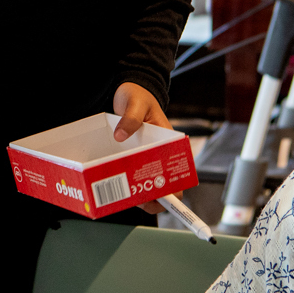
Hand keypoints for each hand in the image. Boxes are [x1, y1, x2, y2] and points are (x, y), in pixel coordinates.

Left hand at [112, 83, 174, 212]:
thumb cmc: (138, 96)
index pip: (178, 174)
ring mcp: (146, 159)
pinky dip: (126, 184)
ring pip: (147, 185)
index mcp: (170, 144)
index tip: (159, 197)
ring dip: (138, 193)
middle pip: (163, 186)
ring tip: (123, 195)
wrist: (128, 93)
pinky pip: (132, 176)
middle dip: (152, 197)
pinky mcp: (133, 159)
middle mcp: (160, 155)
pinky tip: (115, 185)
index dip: (172, 190)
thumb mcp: (135, 104)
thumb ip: (130, 117)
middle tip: (136, 199)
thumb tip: (121, 135)